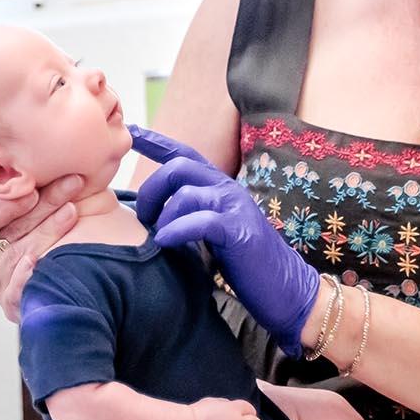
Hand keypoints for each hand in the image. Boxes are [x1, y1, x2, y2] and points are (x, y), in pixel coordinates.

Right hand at [0, 174, 87, 321]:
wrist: (76, 278)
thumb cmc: (52, 231)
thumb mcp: (39, 209)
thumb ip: (36, 188)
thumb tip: (48, 150)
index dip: (2, 207)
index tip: (30, 190)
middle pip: (11, 231)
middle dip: (43, 205)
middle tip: (71, 183)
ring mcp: (2, 281)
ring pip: (23, 254)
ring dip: (49, 231)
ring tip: (72, 210)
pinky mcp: (15, 304)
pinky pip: (16, 292)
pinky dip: (25, 276)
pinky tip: (39, 261)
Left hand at [130, 126, 319, 356]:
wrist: (287, 289)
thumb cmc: (245, 264)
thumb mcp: (214, 232)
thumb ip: (192, 215)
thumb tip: (153, 218)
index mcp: (220, 187)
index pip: (184, 155)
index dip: (156, 141)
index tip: (132, 131)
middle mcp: (227, 189)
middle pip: (178, 168)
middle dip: (151, 190)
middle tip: (142, 217)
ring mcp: (235, 208)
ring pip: (185, 194)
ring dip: (163, 216)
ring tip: (160, 238)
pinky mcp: (238, 231)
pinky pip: (199, 221)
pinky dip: (176, 231)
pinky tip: (166, 243)